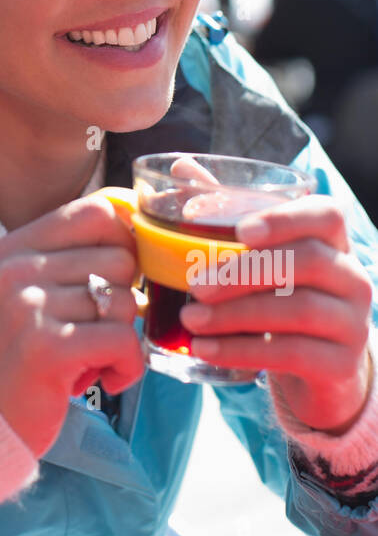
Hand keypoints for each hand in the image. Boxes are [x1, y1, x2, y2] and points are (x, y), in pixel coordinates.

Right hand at [0, 196, 145, 459]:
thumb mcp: (39, 290)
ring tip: (94, 357)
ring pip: (127, 302)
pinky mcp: (47, 347)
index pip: (98, 210)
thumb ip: (80, 255)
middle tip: (99, 329)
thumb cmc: (28, 350)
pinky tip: (106, 378)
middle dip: (127, 299)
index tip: (125, 273)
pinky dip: (127, 366)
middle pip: (121, 258)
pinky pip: (123, 340)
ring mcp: (29, 306)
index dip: (128, 238)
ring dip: (125, 338)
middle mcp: (19, 268)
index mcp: (18, 246)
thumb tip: (141, 220)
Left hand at [182, 195, 374, 432]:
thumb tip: (182, 167)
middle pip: (307, 261)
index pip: (327, 215)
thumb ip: (227, 213)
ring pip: (298, 310)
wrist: (317, 368)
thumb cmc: (282, 297)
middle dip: (244, 272)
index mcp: (333, 243)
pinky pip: (291, 354)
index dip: (284, 219)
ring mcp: (352, 323)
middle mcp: (352, 278)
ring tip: (190, 319)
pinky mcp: (340, 365)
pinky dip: (241, 351)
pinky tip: (204, 348)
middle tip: (195, 283)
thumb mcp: (262, 258)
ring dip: (235, 315)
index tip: (240, 231)